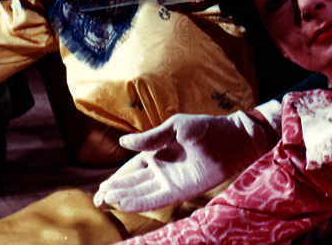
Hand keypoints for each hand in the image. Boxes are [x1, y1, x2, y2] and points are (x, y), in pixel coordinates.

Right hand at [94, 110, 277, 211]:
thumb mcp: (175, 127)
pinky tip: (125, 204)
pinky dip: (141, 202)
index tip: (100, 187)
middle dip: (115, 191)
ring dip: (124, 197)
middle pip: (133, 183)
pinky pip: (157, 199)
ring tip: (105, 202)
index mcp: (157, 151)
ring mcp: (170, 181)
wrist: (234, 140)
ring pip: (141, 192)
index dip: (116, 178)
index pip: (131, 168)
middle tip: (97, 199)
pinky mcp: (182, 191)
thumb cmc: (207, 129)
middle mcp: (161, 169)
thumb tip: (122, 143)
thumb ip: (150, 138)